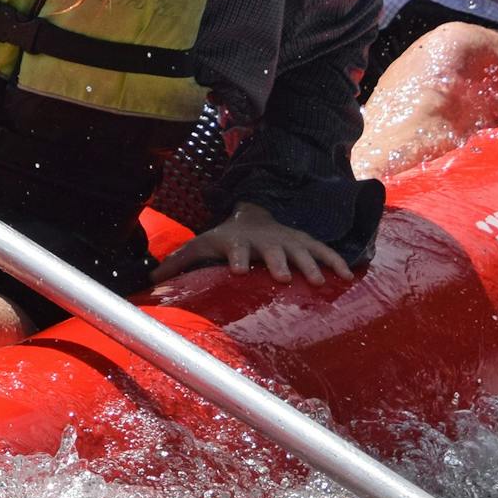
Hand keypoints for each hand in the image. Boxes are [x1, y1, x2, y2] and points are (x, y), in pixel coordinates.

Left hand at [151, 202, 353, 287]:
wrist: (252, 216)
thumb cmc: (224, 238)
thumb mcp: (201, 245)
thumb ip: (179, 263)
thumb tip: (149, 282)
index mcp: (238, 243)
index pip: (235, 250)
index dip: (237, 259)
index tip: (239, 271)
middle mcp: (264, 241)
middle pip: (272, 252)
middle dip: (278, 263)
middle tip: (285, 278)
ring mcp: (287, 241)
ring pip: (301, 251)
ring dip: (311, 265)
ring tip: (321, 281)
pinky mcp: (304, 243)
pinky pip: (323, 251)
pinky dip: (336, 261)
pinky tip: (348, 276)